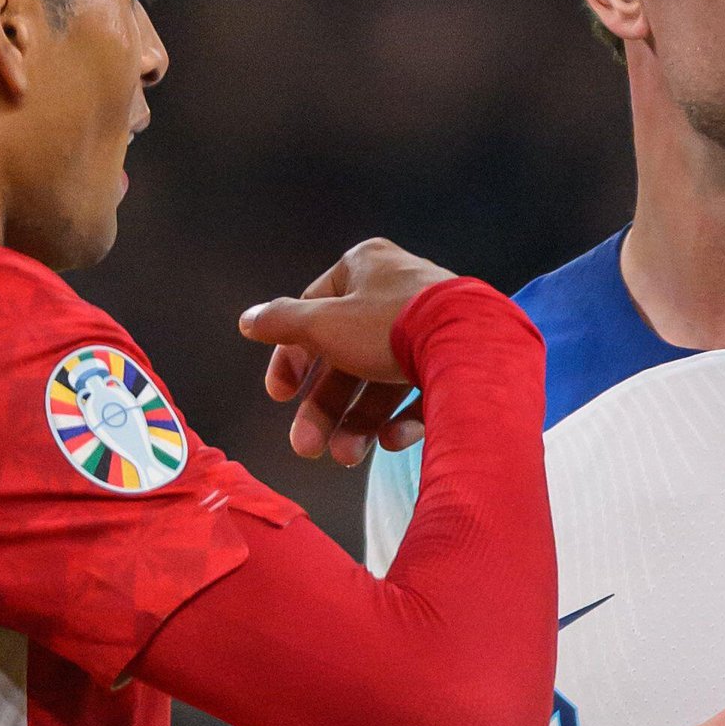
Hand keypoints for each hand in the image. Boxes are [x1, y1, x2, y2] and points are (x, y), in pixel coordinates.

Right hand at [240, 237, 454, 466]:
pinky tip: (392, 442)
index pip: (313, 312)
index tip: (279, 396)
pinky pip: (424, 390)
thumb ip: (283, 323)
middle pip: (348, 355)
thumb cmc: (390, 326)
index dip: (291, 357)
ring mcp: (434, 327)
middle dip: (326, 407)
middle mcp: (399, 292)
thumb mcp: (324, 325)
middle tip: (306, 447)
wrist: (474, 348)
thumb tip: (249, 320)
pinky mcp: (461, 360)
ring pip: (384, 379)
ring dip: (359, 422)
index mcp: (365, 268)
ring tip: (346, 457)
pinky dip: (405, 418)